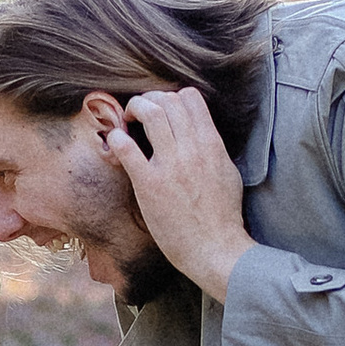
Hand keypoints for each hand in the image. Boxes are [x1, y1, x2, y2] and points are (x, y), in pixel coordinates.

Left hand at [99, 82, 250, 298]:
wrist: (215, 249)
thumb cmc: (222, 215)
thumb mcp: (228, 172)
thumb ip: (214, 148)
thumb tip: (202, 132)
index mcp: (211, 144)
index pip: (191, 97)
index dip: (173, 96)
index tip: (163, 109)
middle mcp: (191, 149)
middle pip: (167, 99)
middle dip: (150, 99)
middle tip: (140, 113)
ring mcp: (170, 166)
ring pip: (150, 113)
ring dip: (134, 109)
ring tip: (128, 122)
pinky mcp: (149, 185)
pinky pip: (128, 148)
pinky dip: (118, 137)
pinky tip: (116, 141)